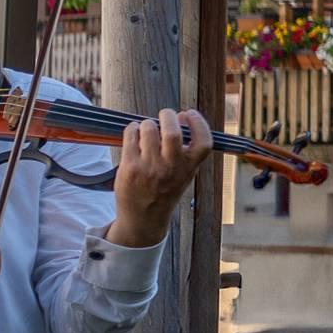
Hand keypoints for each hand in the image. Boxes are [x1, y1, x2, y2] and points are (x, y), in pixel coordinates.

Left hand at [111, 107, 214, 245]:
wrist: (143, 218)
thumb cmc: (164, 191)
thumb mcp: (185, 175)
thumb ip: (186, 152)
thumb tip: (181, 118)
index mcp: (189, 168)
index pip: (203, 141)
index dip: (198, 122)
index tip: (188, 113)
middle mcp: (171, 168)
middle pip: (172, 131)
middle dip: (168, 116)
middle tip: (165, 115)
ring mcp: (149, 167)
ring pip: (149, 129)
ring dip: (148, 123)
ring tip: (147, 129)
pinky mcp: (130, 167)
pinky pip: (131, 136)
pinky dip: (132, 129)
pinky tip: (134, 133)